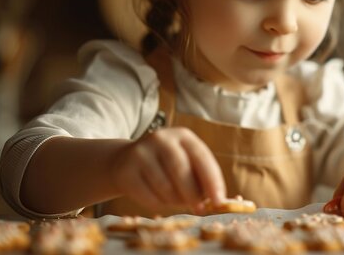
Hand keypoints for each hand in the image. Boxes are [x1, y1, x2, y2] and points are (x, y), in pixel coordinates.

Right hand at [109, 127, 225, 212]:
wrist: (123, 161)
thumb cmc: (165, 165)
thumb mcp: (185, 161)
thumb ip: (201, 177)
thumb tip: (216, 201)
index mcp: (182, 135)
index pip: (202, 157)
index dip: (212, 181)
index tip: (219, 201)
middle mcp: (161, 139)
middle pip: (181, 170)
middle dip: (193, 194)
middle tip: (199, 209)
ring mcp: (141, 153)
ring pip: (165, 186)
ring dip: (176, 201)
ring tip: (178, 202)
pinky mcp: (126, 171)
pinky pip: (149, 197)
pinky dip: (160, 205)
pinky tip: (161, 201)